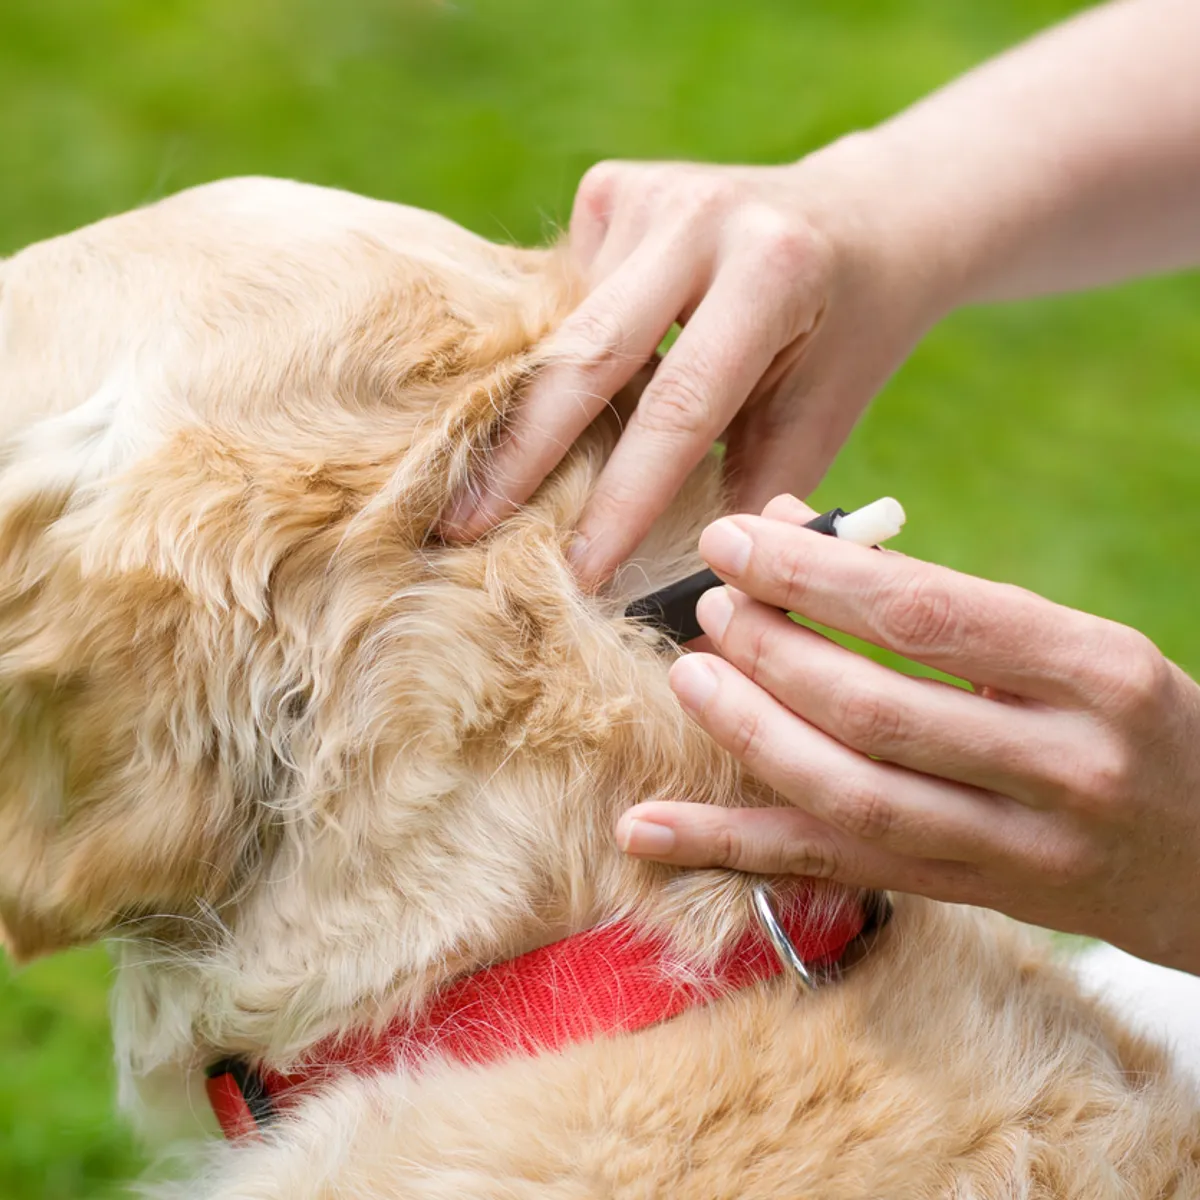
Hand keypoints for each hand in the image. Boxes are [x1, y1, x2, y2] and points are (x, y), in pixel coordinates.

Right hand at [440, 143, 944, 587]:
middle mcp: (700, 215)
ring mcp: (647, 192)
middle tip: (461, 530)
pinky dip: (553, 361)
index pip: (680, 406)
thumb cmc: (845, 337)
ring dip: (527, 411)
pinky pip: (561, 299)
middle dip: (521, 455)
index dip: (623, 498)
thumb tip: (685, 593)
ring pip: (561, 329)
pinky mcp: (611, 189)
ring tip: (479, 489)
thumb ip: (754, 494)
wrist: (862, 219)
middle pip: (586, 354)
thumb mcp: (822, 416)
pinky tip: (545, 404)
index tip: (578, 572)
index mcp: (772, 271)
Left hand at [616, 494, 1199, 974]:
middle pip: (877, 709)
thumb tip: (786, 528)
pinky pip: (837, 870)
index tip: (731, 539)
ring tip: (688, 679)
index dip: (812, 576)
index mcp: (1094, 669)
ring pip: (853, 797)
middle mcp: (1064, 764)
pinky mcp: (974, 900)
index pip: (927, 614)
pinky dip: (733, 847)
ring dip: (749, 736)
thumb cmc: (1123, 716)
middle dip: (772, 653)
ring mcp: (1021, 849)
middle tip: (709, 608)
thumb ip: (929, 591)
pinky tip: (647, 829)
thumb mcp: (1061, 640)